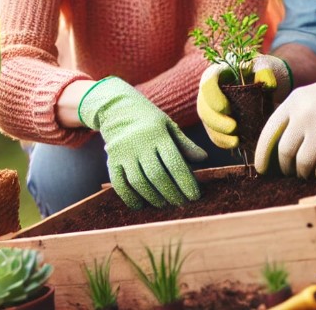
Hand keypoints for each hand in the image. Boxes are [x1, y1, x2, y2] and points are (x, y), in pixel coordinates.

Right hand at [78, 76, 207, 208]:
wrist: (119, 110)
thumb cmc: (150, 121)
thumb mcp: (169, 126)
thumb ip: (185, 144)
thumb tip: (204, 158)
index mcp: (158, 134)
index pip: (174, 162)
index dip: (185, 182)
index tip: (194, 196)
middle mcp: (140, 143)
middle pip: (157, 175)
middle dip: (171, 193)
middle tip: (181, 203)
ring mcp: (123, 153)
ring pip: (139, 182)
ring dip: (153, 197)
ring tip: (164, 203)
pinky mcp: (111, 160)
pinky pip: (120, 185)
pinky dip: (130, 198)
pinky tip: (141, 205)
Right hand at [197, 55, 292, 149]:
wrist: (264, 83)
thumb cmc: (261, 71)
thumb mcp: (264, 66)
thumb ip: (265, 71)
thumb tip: (269, 84)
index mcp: (217, 72)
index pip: (207, 83)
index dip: (213, 97)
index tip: (226, 108)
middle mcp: (210, 91)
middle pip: (203, 107)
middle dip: (215, 120)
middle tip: (233, 128)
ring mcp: (211, 107)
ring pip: (207, 123)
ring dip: (218, 134)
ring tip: (236, 141)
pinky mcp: (217, 122)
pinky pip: (214, 134)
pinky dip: (222, 141)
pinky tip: (235, 144)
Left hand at [254, 45, 315, 180]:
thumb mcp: (309, 97)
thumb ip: (291, 117)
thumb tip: (272, 151)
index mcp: (294, 101)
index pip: (269, 133)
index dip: (263, 155)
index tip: (262, 169)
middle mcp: (305, 114)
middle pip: (284, 152)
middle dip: (286, 167)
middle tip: (292, 171)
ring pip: (302, 164)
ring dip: (304, 173)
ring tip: (309, 171)